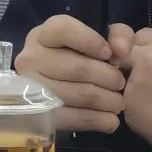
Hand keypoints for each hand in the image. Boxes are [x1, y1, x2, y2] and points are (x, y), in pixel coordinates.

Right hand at [15, 15, 125, 134]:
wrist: (62, 86)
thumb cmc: (86, 55)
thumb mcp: (104, 37)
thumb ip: (119, 35)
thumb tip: (121, 50)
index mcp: (45, 34)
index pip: (63, 30)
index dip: (90, 42)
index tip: (109, 54)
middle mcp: (31, 58)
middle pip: (74, 68)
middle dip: (106, 77)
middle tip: (121, 84)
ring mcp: (29, 87)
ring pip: (73, 95)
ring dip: (103, 101)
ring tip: (119, 103)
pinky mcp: (35, 114)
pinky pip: (67, 118)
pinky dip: (93, 120)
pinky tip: (111, 121)